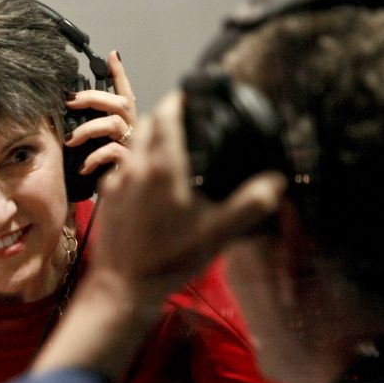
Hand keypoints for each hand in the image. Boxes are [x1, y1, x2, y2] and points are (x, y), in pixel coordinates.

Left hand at [65, 50, 137, 174]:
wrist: (130, 211)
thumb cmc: (113, 176)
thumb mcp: (102, 151)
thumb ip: (95, 134)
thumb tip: (71, 118)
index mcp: (130, 124)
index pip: (127, 93)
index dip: (120, 74)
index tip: (111, 54)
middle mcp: (136, 131)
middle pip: (120, 102)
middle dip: (93, 98)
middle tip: (70, 101)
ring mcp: (135, 147)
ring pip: (113, 124)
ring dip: (88, 128)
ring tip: (70, 140)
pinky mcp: (131, 164)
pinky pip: (112, 152)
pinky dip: (94, 157)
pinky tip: (83, 166)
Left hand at [91, 91, 286, 305]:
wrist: (121, 287)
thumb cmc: (168, 259)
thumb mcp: (218, 233)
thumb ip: (250, 204)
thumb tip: (276, 182)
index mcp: (162, 167)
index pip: (166, 115)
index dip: (179, 100)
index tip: (192, 95)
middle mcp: (134, 167)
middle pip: (147, 126)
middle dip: (165, 117)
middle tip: (186, 121)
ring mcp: (116, 182)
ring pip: (133, 147)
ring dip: (150, 140)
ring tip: (173, 150)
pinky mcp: (107, 199)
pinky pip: (123, 169)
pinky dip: (138, 165)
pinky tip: (153, 183)